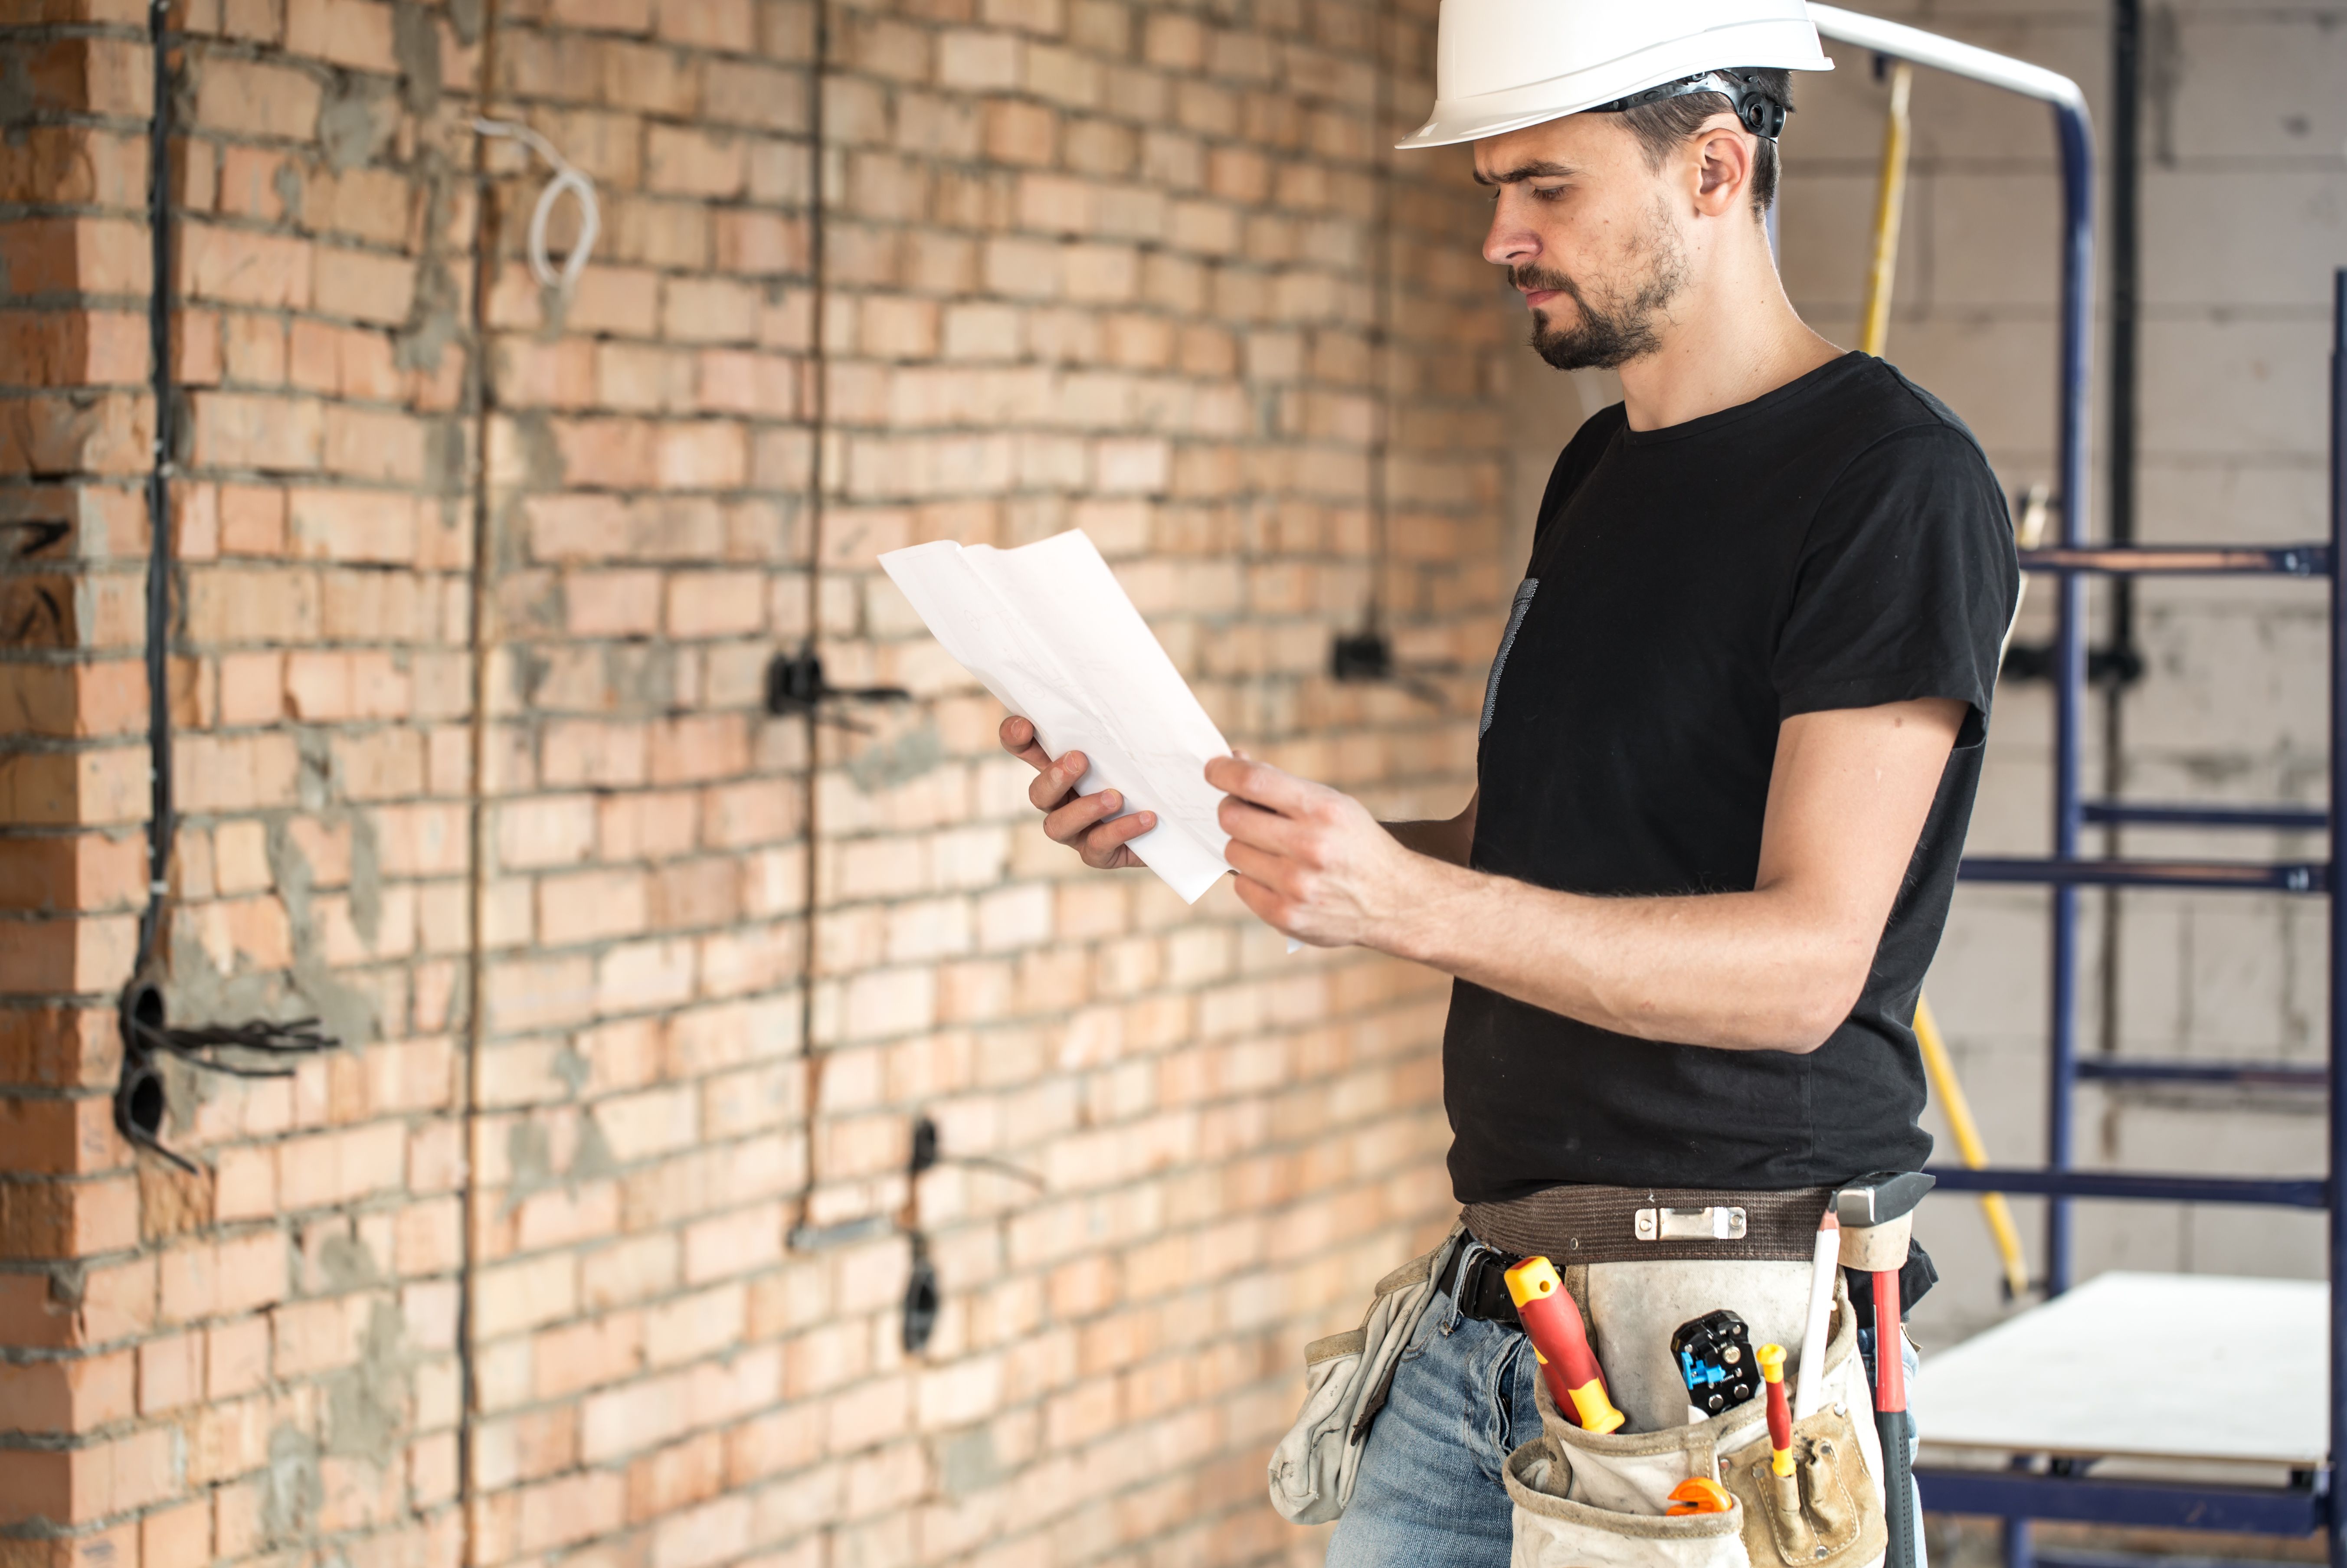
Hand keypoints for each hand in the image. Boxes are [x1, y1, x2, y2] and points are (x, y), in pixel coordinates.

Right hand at [999, 715, 1155, 870]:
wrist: (1176, 819)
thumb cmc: (1150, 774)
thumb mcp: (1138, 747)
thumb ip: (1126, 730)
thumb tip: (1134, 702)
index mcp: (1061, 767)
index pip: (1025, 749)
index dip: (1015, 737)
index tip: (1026, 725)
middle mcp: (1061, 800)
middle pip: (1038, 793)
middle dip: (1054, 776)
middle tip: (1079, 760)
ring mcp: (1077, 830)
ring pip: (1058, 826)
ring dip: (1084, 809)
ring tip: (1115, 797)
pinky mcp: (1099, 853)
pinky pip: (1098, 847)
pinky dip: (1120, 830)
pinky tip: (1146, 818)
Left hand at [1207, 753, 1432, 947]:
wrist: (1394, 900)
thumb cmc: (1356, 844)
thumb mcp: (1333, 804)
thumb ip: (1282, 786)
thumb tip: (1233, 762)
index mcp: (1323, 810)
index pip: (1253, 781)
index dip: (1223, 771)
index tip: (1213, 769)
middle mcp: (1310, 846)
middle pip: (1232, 818)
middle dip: (1232, 810)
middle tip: (1243, 813)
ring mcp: (1296, 885)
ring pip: (1233, 852)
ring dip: (1245, 847)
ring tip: (1273, 851)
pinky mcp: (1286, 915)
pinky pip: (1241, 886)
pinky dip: (1252, 879)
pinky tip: (1278, 877)